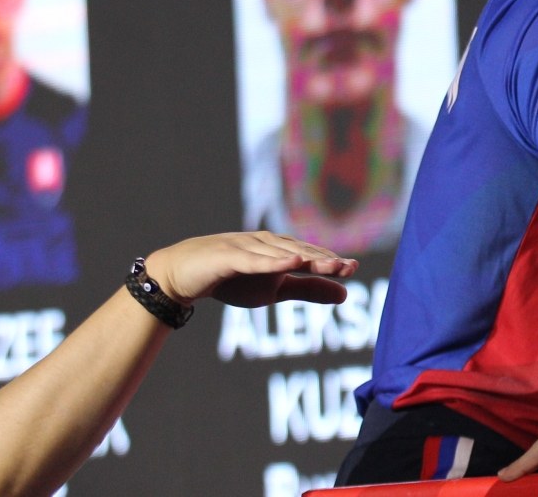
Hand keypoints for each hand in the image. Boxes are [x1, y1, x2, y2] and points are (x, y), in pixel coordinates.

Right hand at [140, 231, 356, 307]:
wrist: (184, 275)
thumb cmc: (233, 280)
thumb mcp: (275, 290)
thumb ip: (308, 289)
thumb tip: (345, 294)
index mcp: (281, 250)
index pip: (311, 255)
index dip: (332, 261)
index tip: (354, 269)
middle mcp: (267, 243)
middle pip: (301, 250)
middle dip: (325, 258)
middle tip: (349, 267)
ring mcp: (247, 247)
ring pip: (281, 252)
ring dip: (306, 257)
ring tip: (330, 264)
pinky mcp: (228, 256)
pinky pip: (254, 259)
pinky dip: (274, 260)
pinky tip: (292, 262)